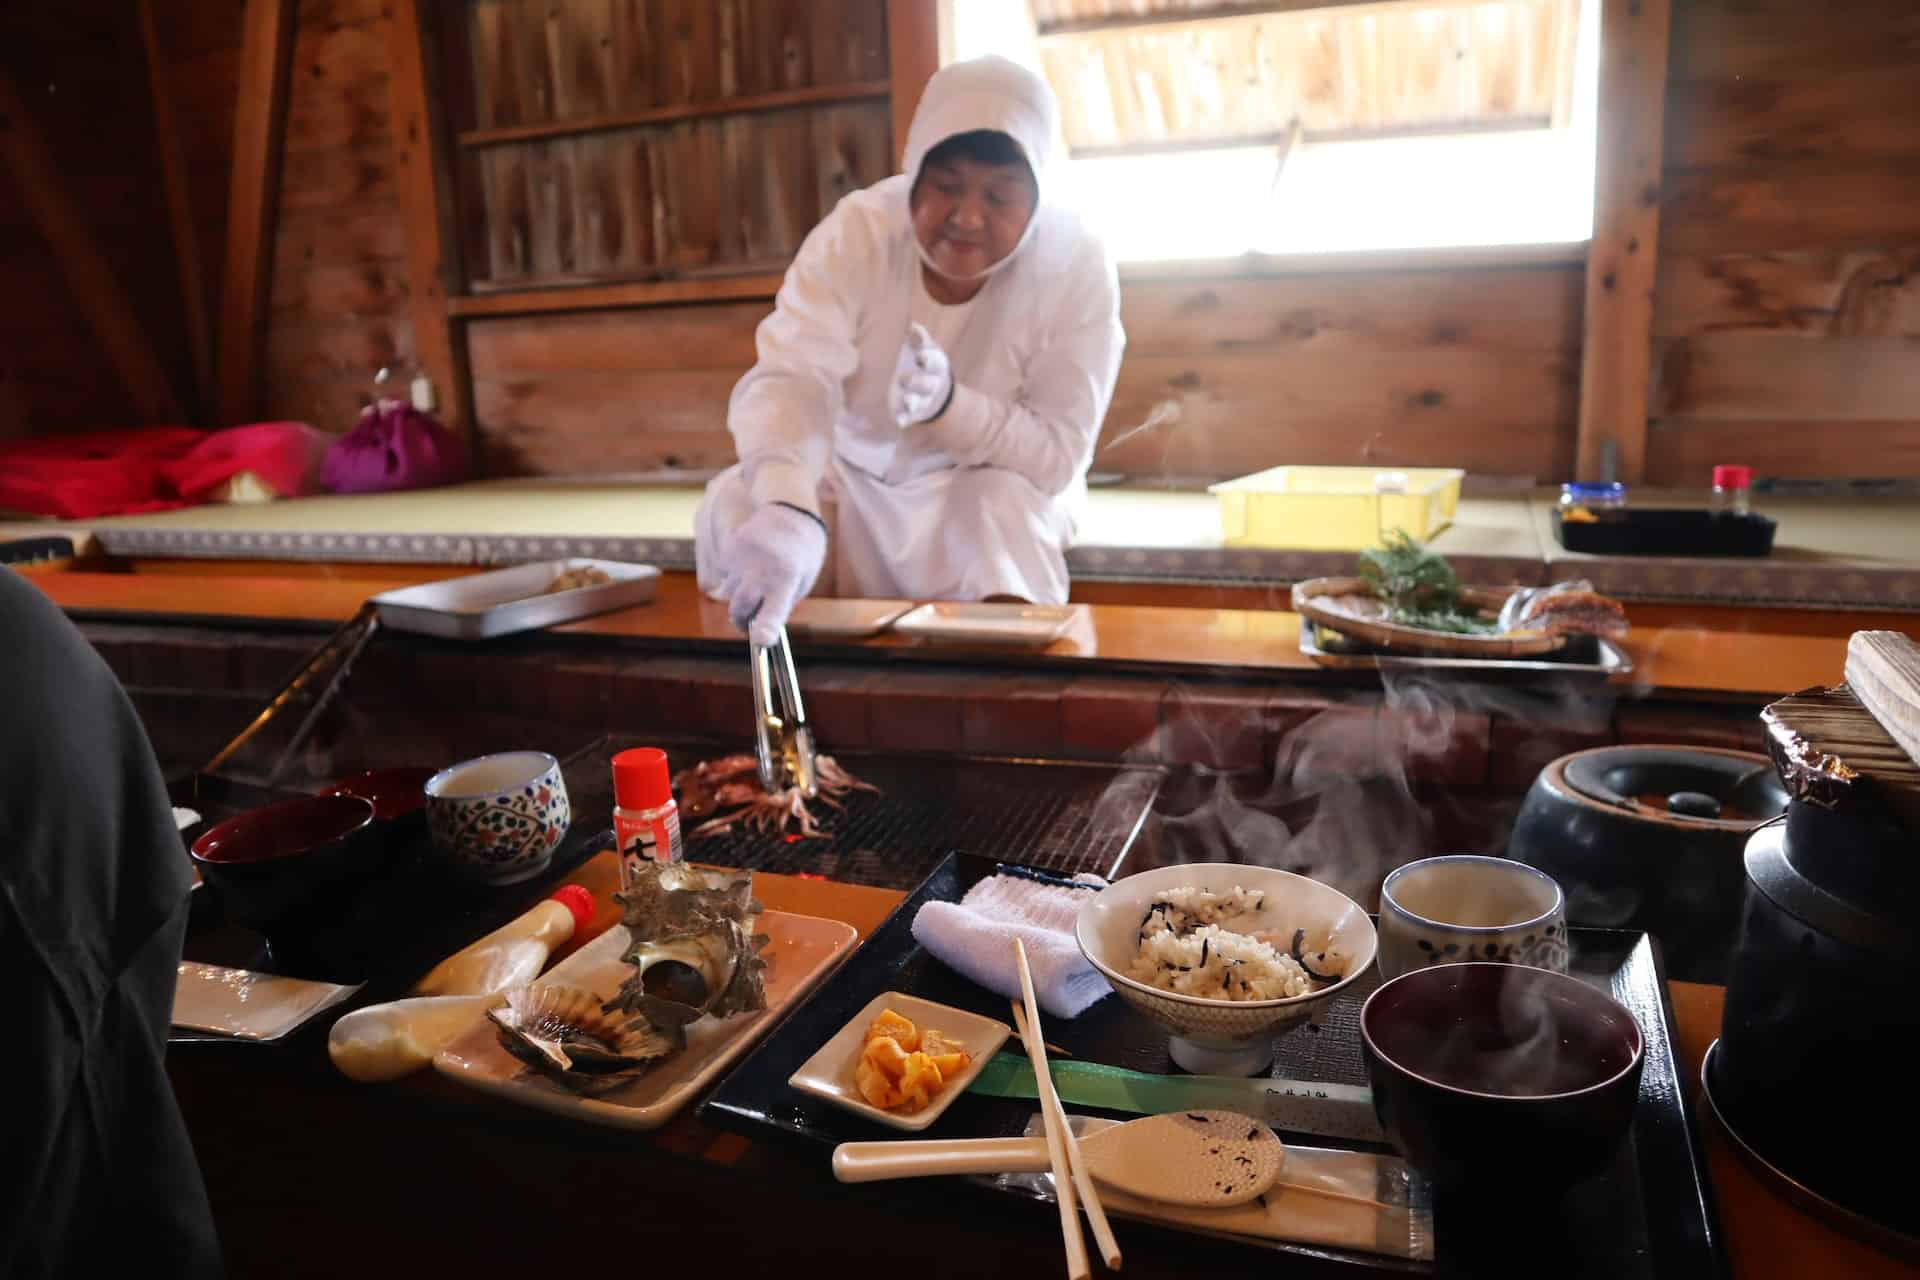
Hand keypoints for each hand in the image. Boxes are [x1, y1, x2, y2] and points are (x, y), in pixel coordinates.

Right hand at [715, 502, 827, 646]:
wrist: (790, 514)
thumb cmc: (802, 555)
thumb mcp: (801, 583)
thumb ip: (779, 604)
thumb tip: (757, 627)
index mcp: (786, 579)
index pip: (774, 609)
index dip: (766, 628)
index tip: (761, 640)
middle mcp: (761, 569)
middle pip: (740, 608)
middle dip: (742, 620)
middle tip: (751, 622)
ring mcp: (741, 559)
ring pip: (729, 593)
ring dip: (739, 595)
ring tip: (759, 577)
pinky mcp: (729, 550)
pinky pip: (725, 575)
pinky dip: (735, 577)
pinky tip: (751, 563)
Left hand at [888, 323, 953, 427]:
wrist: (938, 394)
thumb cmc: (925, 364)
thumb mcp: (926, 349)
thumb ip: (918, 338)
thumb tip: (911, 323)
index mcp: (935, 364)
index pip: (934, 361)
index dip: (928, 357)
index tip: (919, 353)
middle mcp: (932, 383)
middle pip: (928, 383)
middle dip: (918, 380)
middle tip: (905, 378)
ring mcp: (924, 399)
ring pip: (920, 400)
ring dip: (913, 399)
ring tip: (906, 399)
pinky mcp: (915, 412)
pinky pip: (910, 417)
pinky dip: (905, 419)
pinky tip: (900, 421)